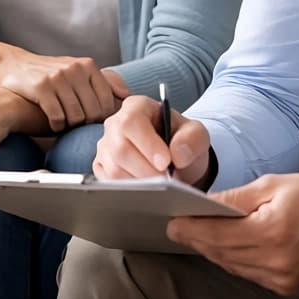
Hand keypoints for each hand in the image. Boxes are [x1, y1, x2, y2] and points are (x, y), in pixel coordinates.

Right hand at [0, 50, 127, 130]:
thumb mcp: (77, 70)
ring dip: (70, 126)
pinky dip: (56, 126)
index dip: (102, 117)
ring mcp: (58, 78)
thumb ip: (101, 82)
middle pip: (93, 111)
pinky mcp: (42, 88)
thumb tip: (127, 96)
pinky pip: (58, 118)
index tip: (92, 121)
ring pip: (76, 117)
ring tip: (65, 123)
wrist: (14, 65)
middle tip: (77, 124)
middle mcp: (75, 69)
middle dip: (86, 123)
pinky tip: (53, 124)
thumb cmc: (49, 72)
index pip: (107, 101)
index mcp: (87, 65)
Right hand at [94, 94, 213, 184]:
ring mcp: (105, 146)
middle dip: (146, 170)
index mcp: (136, 107)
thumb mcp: (196, 134)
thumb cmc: (181, 141)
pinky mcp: (101, 166)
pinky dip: (130, 191)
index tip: (166, 162)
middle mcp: (115, 124)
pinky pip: (109, 183)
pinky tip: (146, 189)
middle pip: (120, 149)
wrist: (175, 159)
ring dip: (140, 182)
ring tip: (160, 184)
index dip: (147, 144)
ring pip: (114, 169)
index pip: (131, 122)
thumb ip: (192, 139)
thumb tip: (178, 155)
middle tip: (167, 180)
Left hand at [165, 173, 298, 294]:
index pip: (218, 234)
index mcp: (273, 232)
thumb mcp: (276, 185)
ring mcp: (284, 279)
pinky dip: (235, 260)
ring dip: (214, 251)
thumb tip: (204, 205)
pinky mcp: (289, 287)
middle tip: (178, 227)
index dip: (191, 229)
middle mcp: (277, 262)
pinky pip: (250, 274)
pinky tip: (227, 246)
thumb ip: (237, 198)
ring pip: (233, 266)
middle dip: (197, 240)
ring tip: (198, 235)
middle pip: (222, 253)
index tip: (172, 223)